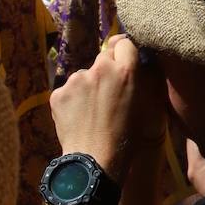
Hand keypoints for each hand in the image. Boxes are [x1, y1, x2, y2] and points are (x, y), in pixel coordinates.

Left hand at [50, 36, 166, 182]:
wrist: (94, 162)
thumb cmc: (127, 138)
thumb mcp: (145, 107)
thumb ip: (143, 80)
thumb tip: (142, 63)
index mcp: (126, 71)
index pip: (124, 43)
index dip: (125, 50)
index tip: (125, 58)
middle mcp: (100, 69)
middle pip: (104, 57)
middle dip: (108, 69)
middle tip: (110, 92)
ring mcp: (76, 80)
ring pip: (85, 75)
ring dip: (89, 86)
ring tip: (93, 112)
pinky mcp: (58, 93)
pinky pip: (69, 91)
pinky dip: (73, 100)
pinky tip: (79, 118)